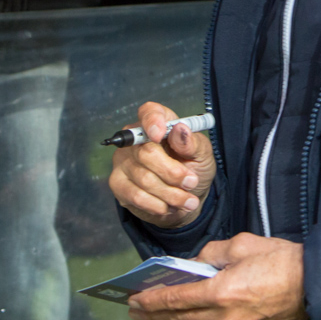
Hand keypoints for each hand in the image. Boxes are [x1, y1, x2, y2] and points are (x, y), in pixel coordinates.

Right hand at [109, 101, 216, 228]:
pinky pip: (136, 195)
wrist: (184, 201)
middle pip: (146, 152)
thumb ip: (192, 142)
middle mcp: (136, 139)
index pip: (148, 112)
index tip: (160, 134)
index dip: (152, 121)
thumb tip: (180, 129)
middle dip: (173, 173)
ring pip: (144, 179)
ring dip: (171, 194)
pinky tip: (169, 206)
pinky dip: (157, 204)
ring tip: (188, 201)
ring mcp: (123, 161)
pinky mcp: (118, 183)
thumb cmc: (193, 169)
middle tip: (191, 182)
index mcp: (159, 123)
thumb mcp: (202, 155)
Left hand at [128, 233, 306, 319]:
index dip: (151, 300)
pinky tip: (183, 318)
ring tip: (153, 314)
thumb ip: (212, 253)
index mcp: (220, 293)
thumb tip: (197, 262)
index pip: (175, 300)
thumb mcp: (241, 245)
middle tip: (134, 309)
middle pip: (179, 319)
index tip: (134, 298)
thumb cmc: (280, 260)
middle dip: (154, 314)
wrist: (312, 283)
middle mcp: (223, 318)